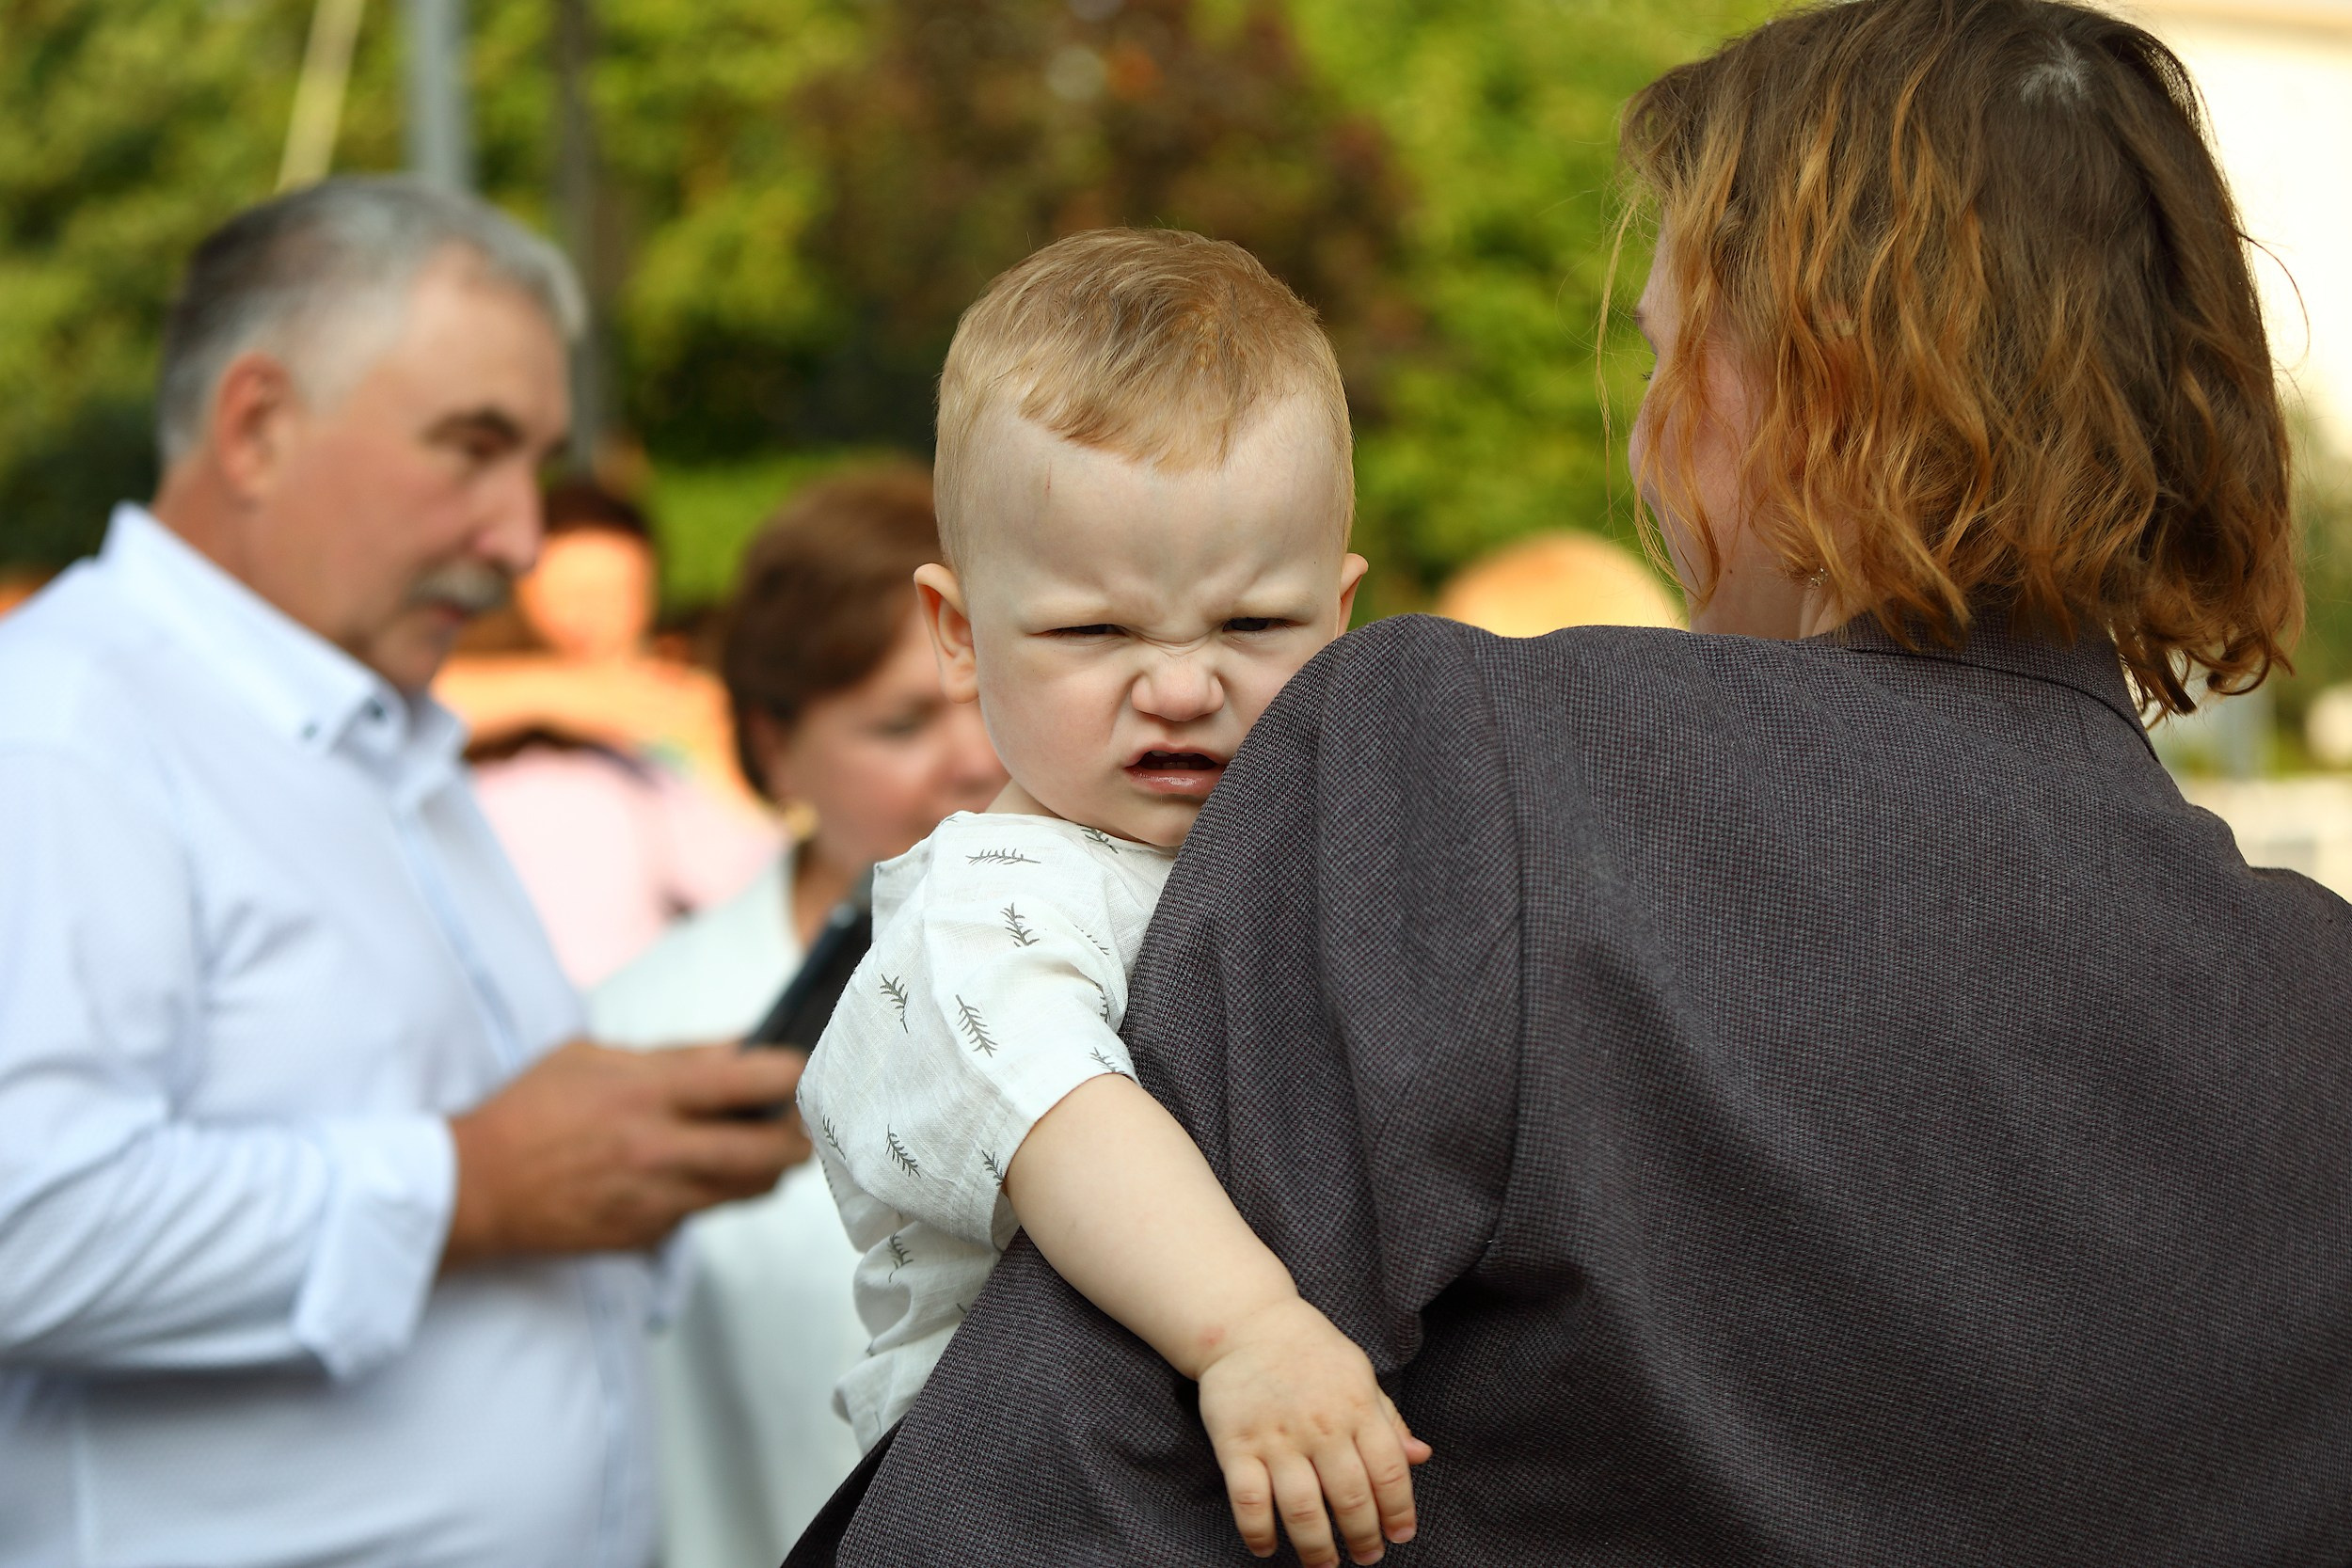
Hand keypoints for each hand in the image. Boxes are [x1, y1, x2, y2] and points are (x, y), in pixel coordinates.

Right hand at [441, 1040, 810, 1270]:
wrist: (475, 1189)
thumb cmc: (531, 1109)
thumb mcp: (595, 1057)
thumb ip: (675, 1055)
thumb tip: (743, 1047)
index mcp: (648, 1093)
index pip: (751, 1083)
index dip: (791, 1074)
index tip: (801, 1067)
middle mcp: (660, 1149)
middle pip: (771, 1152)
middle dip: (799, 1137)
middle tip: (802, 1123)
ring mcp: (657, 1199)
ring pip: (749, 1190)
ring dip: (768, 1169)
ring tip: (765, 1146)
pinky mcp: (648, 1235)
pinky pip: (705, 1211)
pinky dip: (716, 1192)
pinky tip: (701, 1172)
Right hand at [1196, 1295, 1432, 1566]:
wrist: (1247, 1322)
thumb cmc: (1310, 1353)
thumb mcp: (1359, 1374)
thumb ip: (1389, 1419)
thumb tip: (1421, 1456)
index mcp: (1357, 1406)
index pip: (1390, 1472)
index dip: (1399, 1511)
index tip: (1400, 1535)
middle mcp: (1321, 1425)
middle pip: (1350, 1499)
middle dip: (1363, 1539)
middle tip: (1366, 1557)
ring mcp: (1276, 1437)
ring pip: (1302, 1509)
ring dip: (1317, 1548)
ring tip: (1325, 1564)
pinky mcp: (1235, 1444)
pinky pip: (1248, 1501)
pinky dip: (1259, 1533)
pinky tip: (1268, 1548)